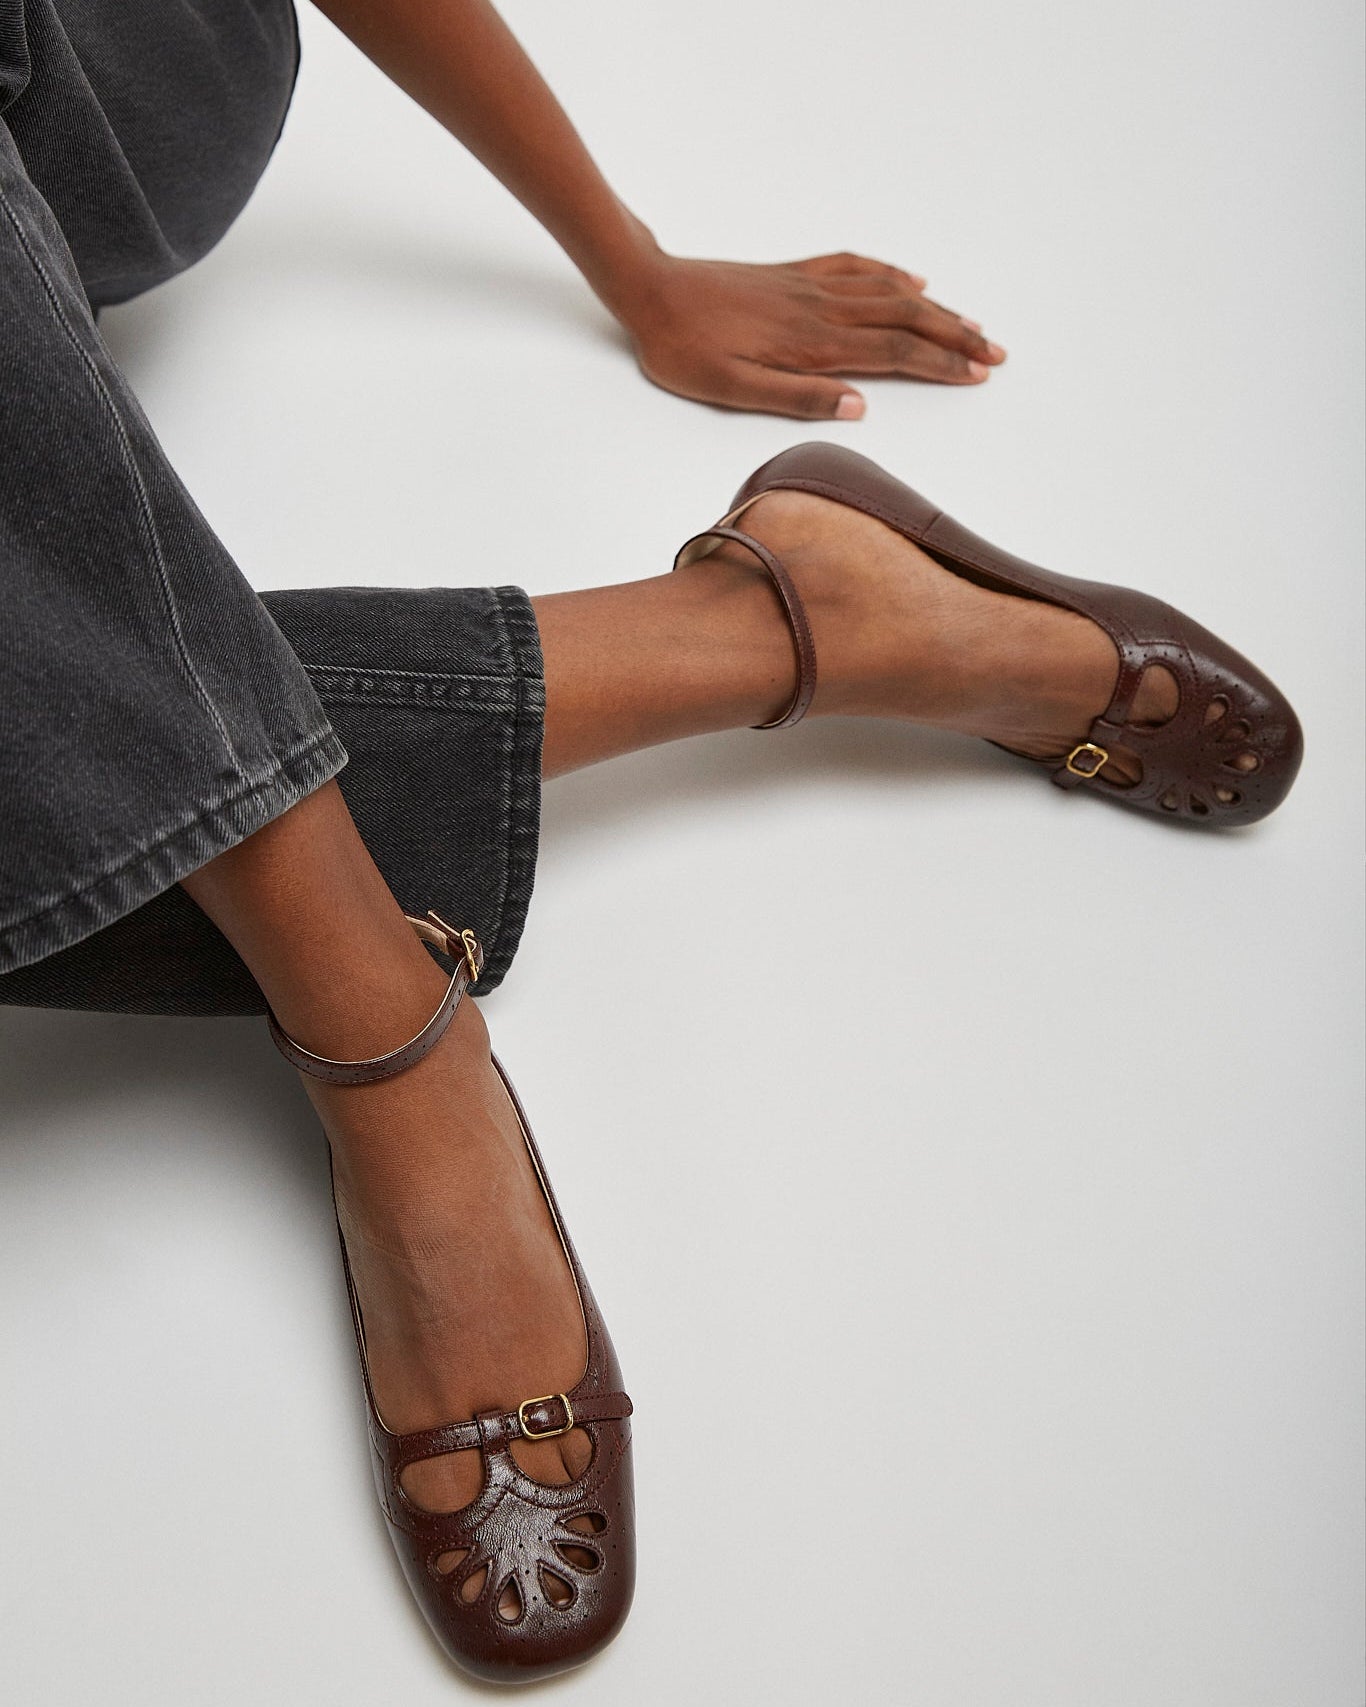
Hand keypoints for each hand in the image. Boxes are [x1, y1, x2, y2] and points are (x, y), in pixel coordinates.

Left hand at [616, 250, 1006, 418]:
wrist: (648, 291)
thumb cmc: (682, 349)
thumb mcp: (731, 390)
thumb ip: (797, 398)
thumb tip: (858, 407)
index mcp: (811, 345)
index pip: (893, 355)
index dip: (940, 364)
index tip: (978, 374)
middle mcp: (820, 311)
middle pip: (904, 321)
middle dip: (955, 337)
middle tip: (995, 352)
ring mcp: (809, 288)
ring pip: (888, 294)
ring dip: (935, 309)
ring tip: (971, 322)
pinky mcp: (792, 274)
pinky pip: (855, 267)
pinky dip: (891, 274)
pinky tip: (912, 281)